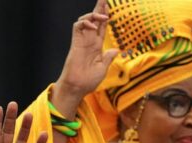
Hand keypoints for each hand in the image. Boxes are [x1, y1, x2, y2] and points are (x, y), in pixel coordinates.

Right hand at [53, 0, 118, 115]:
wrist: (77, 87)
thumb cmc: (88, 81)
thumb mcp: (103, 68)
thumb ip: (108, 58)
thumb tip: (116, 49)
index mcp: (96, 47)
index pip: (101, 27)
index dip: (104, 17)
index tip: (109, 7)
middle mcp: (89, 41)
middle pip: (94, 20)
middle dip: (99, 8)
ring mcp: (82, 41)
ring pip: (85, 20)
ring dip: (93, 14)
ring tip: (102, 14)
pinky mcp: (75, 43)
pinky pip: (77, 27)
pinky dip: (85, 22)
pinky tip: (92, 24)